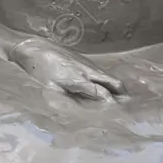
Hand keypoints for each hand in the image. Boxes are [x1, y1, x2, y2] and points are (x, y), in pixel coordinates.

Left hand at [9, 38, 125, 101]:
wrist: (34, 48)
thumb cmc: (39, 71)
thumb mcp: (51, 89)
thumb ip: (69, 100)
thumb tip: (84, 111)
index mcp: (79, 80)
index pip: (103, 94)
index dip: (113, 104)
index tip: (120, 114)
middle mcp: (88, 70)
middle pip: (114, 82)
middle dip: (122, 94)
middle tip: (128, 106)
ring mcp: (87, 63)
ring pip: (109, 76)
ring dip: (117, 87)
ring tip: (122, 100)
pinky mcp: (84, 59)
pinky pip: (101, 71)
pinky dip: (108, 80)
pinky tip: (106, 88)